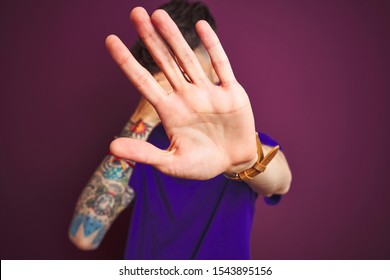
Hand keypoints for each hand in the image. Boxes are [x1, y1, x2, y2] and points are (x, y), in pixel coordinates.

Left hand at [106, 7, 256, 179]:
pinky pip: (221, 65)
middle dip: (150, 39)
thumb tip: (111, 148)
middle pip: (164, 63)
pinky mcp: (230, 92)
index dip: (127, 62)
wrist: (234, 162)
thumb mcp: (171, 163)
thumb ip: (144, 154)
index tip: (111, 40)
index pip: (144, 82)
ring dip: (174, 37)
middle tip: (135, 13)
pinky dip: (212, 46)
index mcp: (170, 111)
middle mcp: (186, 97)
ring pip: (188, 59)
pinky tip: (201, 26)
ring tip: (159, 15)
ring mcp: (208, 92)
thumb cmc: (202, 165)